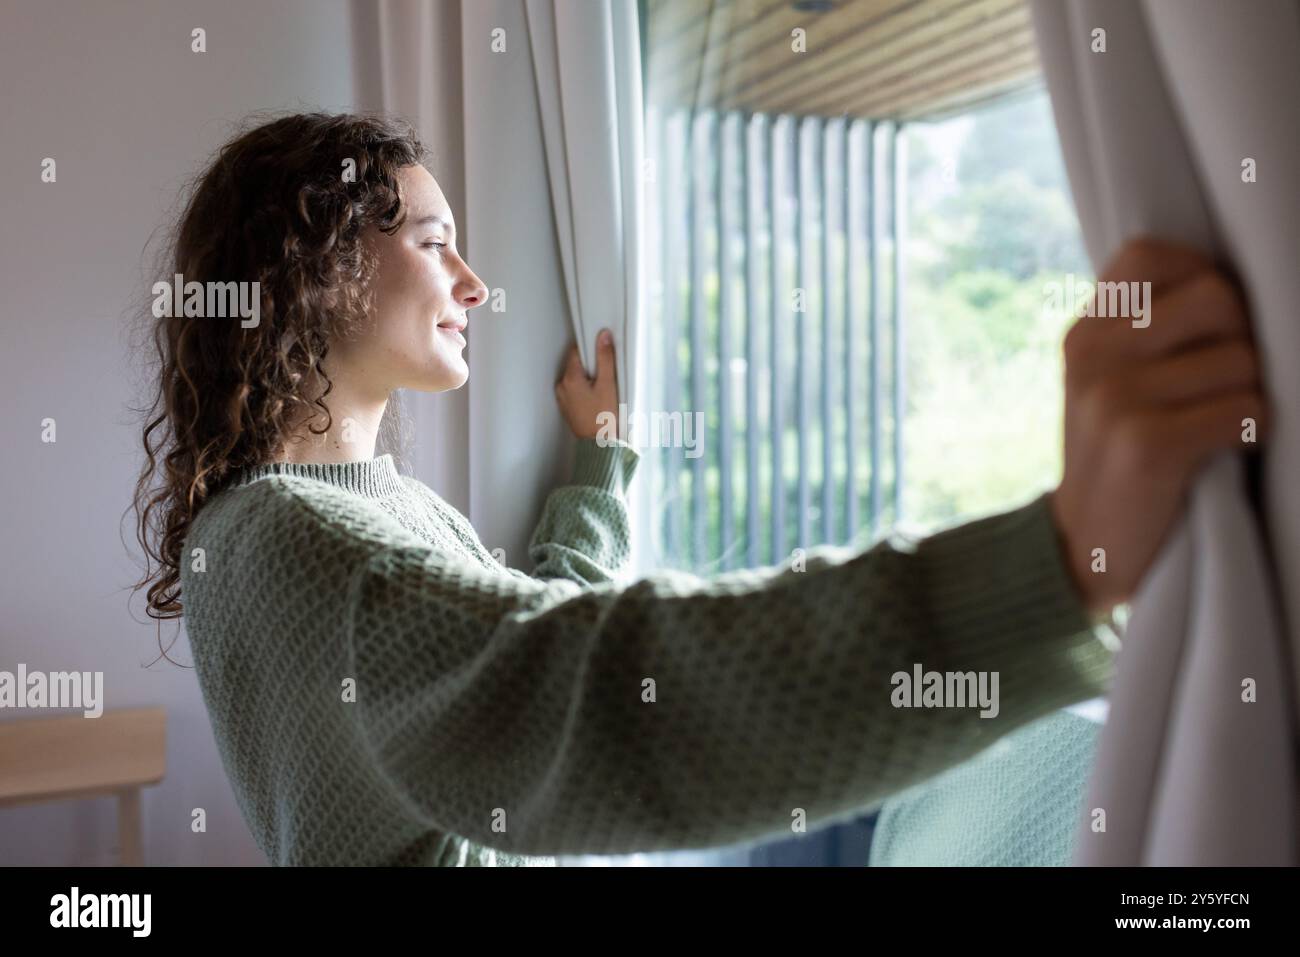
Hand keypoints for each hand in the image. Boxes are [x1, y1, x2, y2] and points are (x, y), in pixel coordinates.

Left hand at [554, 328, 619, 440]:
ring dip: (588, 377)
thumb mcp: (608, 383)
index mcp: (570, 378)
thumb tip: (603, 335)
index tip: (602, 354)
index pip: (576, 351)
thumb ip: (605, 358)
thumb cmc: (604, 416)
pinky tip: (596, 398)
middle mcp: (562, 386)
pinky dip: (584, 389)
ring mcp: (563, 397)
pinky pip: (574, 390)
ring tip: (602, 389)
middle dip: (590, 365)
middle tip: (606, 375)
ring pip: (575, 377)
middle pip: (576, 364)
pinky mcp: (567, 407)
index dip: (590, 349)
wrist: (599, 444)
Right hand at [1050, 238, 1267, 614]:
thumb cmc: (1116, 459)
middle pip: (1216, 297)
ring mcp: (1113, 398)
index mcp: (1083, 333)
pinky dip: (1251, 431)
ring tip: (1219, 424)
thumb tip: (1224, 285)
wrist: (1081, 549)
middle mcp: (1091, 354)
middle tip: (1225, 384)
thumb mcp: (1106, 382)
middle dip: (1242, 340)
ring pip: (1241, 358)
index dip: (1197, 276)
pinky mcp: (1144, 443)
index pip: (1147, 254)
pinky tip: (1224, 449)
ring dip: (1251, 396)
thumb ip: (1142, 330)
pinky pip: (1244, 408)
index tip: (1204, 329)